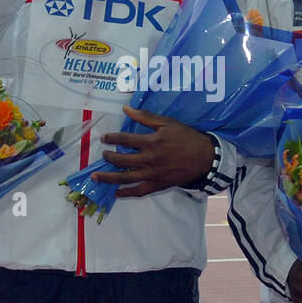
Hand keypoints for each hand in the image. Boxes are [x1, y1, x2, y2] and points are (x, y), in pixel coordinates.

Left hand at [92, 106, 215, 197]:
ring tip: (96, 177)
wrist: (205, 158)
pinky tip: (116, 193)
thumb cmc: (186, 137)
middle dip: (108, 158)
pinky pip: (138, 191)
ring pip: (125, 178)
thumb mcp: (168, 123)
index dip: (111, 138)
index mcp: (150, 142)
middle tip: (103, 155)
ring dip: (109, 178)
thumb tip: (126, 109)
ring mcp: (152, 175)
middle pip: (121, 160)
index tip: (103, 138)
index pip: (124, 140)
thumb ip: (146, 117)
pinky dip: (126, 193)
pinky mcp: (157, 185)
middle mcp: (148, 160)